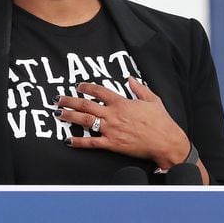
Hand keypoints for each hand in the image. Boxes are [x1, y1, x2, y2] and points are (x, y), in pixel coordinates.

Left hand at [55, 78, 189, 168]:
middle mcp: (113, 114)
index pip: (99, 91)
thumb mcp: (152, 100)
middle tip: (58, 99)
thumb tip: (130, 78)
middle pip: (86, 105)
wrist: (165, 141)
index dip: (87, 87)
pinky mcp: (112, 144)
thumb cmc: (161, 121)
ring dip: (70, 116)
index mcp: (122, 102)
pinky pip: (92, 143)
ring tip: (58, 114)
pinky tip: (68, 140)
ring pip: (85, 121)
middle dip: (70, 101)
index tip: (79, 86)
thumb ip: (139, 88)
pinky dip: (79, 141)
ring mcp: (111, 129)